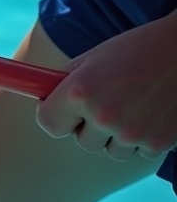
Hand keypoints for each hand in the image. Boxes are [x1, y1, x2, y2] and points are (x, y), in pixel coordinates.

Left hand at [37, 14, 176, 160]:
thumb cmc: (135, 49)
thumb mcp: (92, 59)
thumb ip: (65, 83)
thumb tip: (43, 100)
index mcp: (81, 91)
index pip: (48, 124)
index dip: (55, 116)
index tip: (63, 109)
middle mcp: (104, 115)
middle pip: (82, 141)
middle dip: (88, 126)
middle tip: (107, 101)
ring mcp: (132, 132)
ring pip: (110, 150)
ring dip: (115, 135)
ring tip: (133, 104)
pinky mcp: (158, 143)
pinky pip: (138, 151)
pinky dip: (142, 138)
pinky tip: (151, 112)